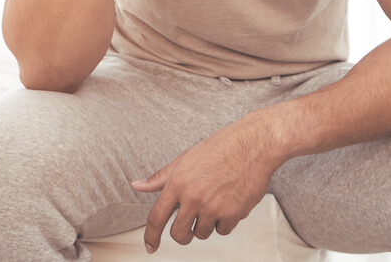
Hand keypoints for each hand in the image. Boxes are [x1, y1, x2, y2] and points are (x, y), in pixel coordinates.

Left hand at [130, 117, 277, 252]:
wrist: (252, 145)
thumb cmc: (220, 148)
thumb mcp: (185, 159)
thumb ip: (160, 177)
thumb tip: (137, 185)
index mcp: (178, 182)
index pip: (156, 217)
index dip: (150, 236)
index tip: (150, 246)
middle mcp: (193, 197)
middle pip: (178, 234)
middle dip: (182, 235)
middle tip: (187, 228)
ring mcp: (213, 207)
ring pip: (202, 233)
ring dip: (205, 224)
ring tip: (214, 201)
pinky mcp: (232, 214)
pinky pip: (222, 230)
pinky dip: (224, 222)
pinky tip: (228, 202)